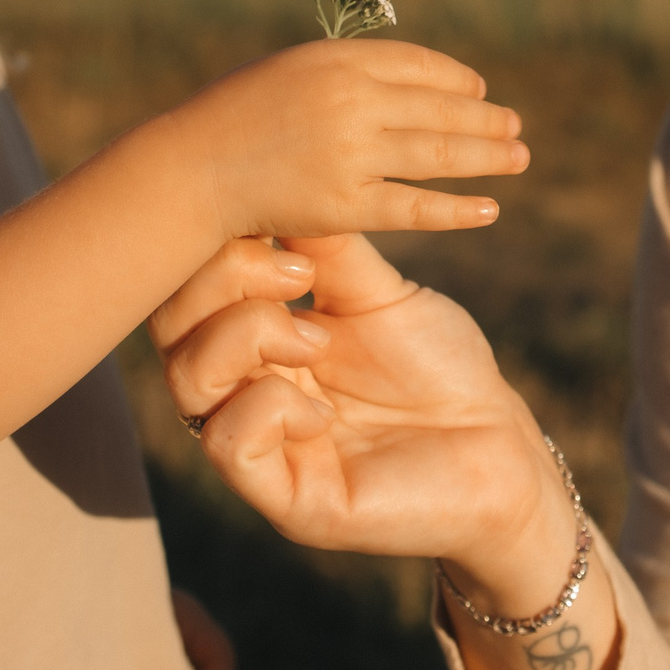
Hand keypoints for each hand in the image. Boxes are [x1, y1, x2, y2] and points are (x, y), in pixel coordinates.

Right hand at [152, 233, 622, 669]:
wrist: (500, 447)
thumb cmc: (439, 369)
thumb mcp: (375, 292)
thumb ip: (321, 245)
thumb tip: (271, 170)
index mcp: (258, 339)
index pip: (189, 286)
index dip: (216, 247)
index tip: (277, 228)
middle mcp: (243, 389)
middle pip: (169, 327)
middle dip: (221, 280)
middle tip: (297, 273)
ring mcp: (259, 446)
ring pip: (187, 380)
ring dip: (246, 336)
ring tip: (317, 338)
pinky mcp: (285, 498)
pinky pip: (227, 444)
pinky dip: (270, 408)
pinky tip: (325, 410)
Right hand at [156, 40, 529, 240]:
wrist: (192, 167)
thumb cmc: (235, 117)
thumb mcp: (291, 71)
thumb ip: (346, 73)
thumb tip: (405, 82)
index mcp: (339, 58)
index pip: (420, 65)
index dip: (457, 80)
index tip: (480, 92)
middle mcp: (351, 100)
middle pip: (441, 109)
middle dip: (485, 119)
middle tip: (516, 127)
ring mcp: (350, 153)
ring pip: (438, 155)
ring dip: (487, 156)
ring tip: (519, 158)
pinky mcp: (344, 204)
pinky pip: (415, 207)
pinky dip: (457, 209)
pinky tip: (489, 209)